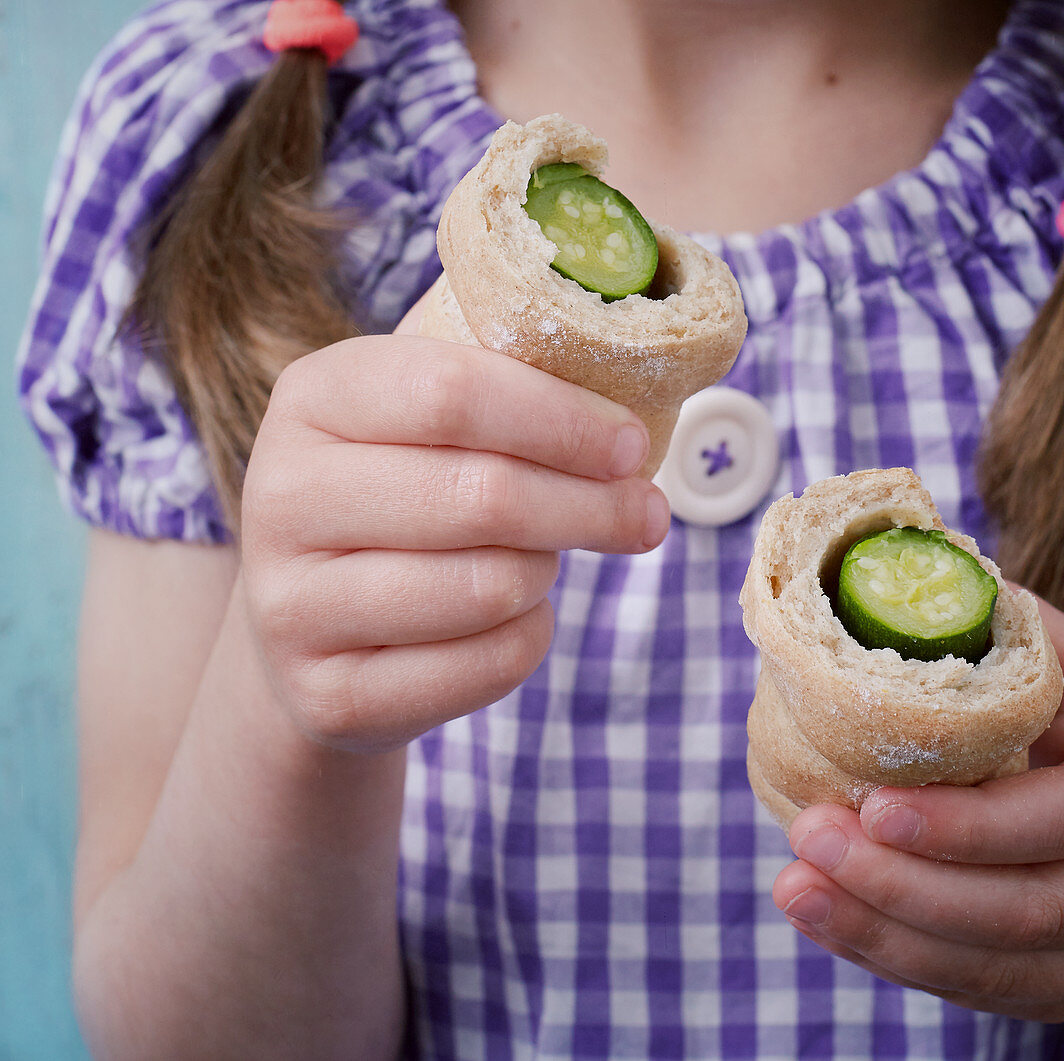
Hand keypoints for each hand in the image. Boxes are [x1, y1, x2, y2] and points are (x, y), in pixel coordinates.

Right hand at [239, 324, 667, 753]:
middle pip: (482, 498)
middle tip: (645, 513)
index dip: (562, 421)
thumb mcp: (425, 422)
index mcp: (311, 399)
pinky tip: (510, 616)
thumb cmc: (402, 497)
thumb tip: (629, 430)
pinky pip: (488, 664)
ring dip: (546, 572)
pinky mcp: (330, 695)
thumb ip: (507, 395)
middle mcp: (280, 497)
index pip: (453, 395)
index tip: (630, 447)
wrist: (315, 620)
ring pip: (491, 587)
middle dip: (590, 507)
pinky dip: (528, 637)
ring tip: (541, 559)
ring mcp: (291, 606)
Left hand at [772, 597, 1063, 1021]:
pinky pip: (978, 989)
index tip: (874, 809)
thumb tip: (903, 588)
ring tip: (795, 888)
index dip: (971, 826)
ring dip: (882, 933)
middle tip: (809, 842)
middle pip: (1024, 911)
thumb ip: (1003, 634)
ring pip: (996, 970)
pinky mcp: (1058, 976)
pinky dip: (894, 957)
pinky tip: (827, 917)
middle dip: (901, 886)